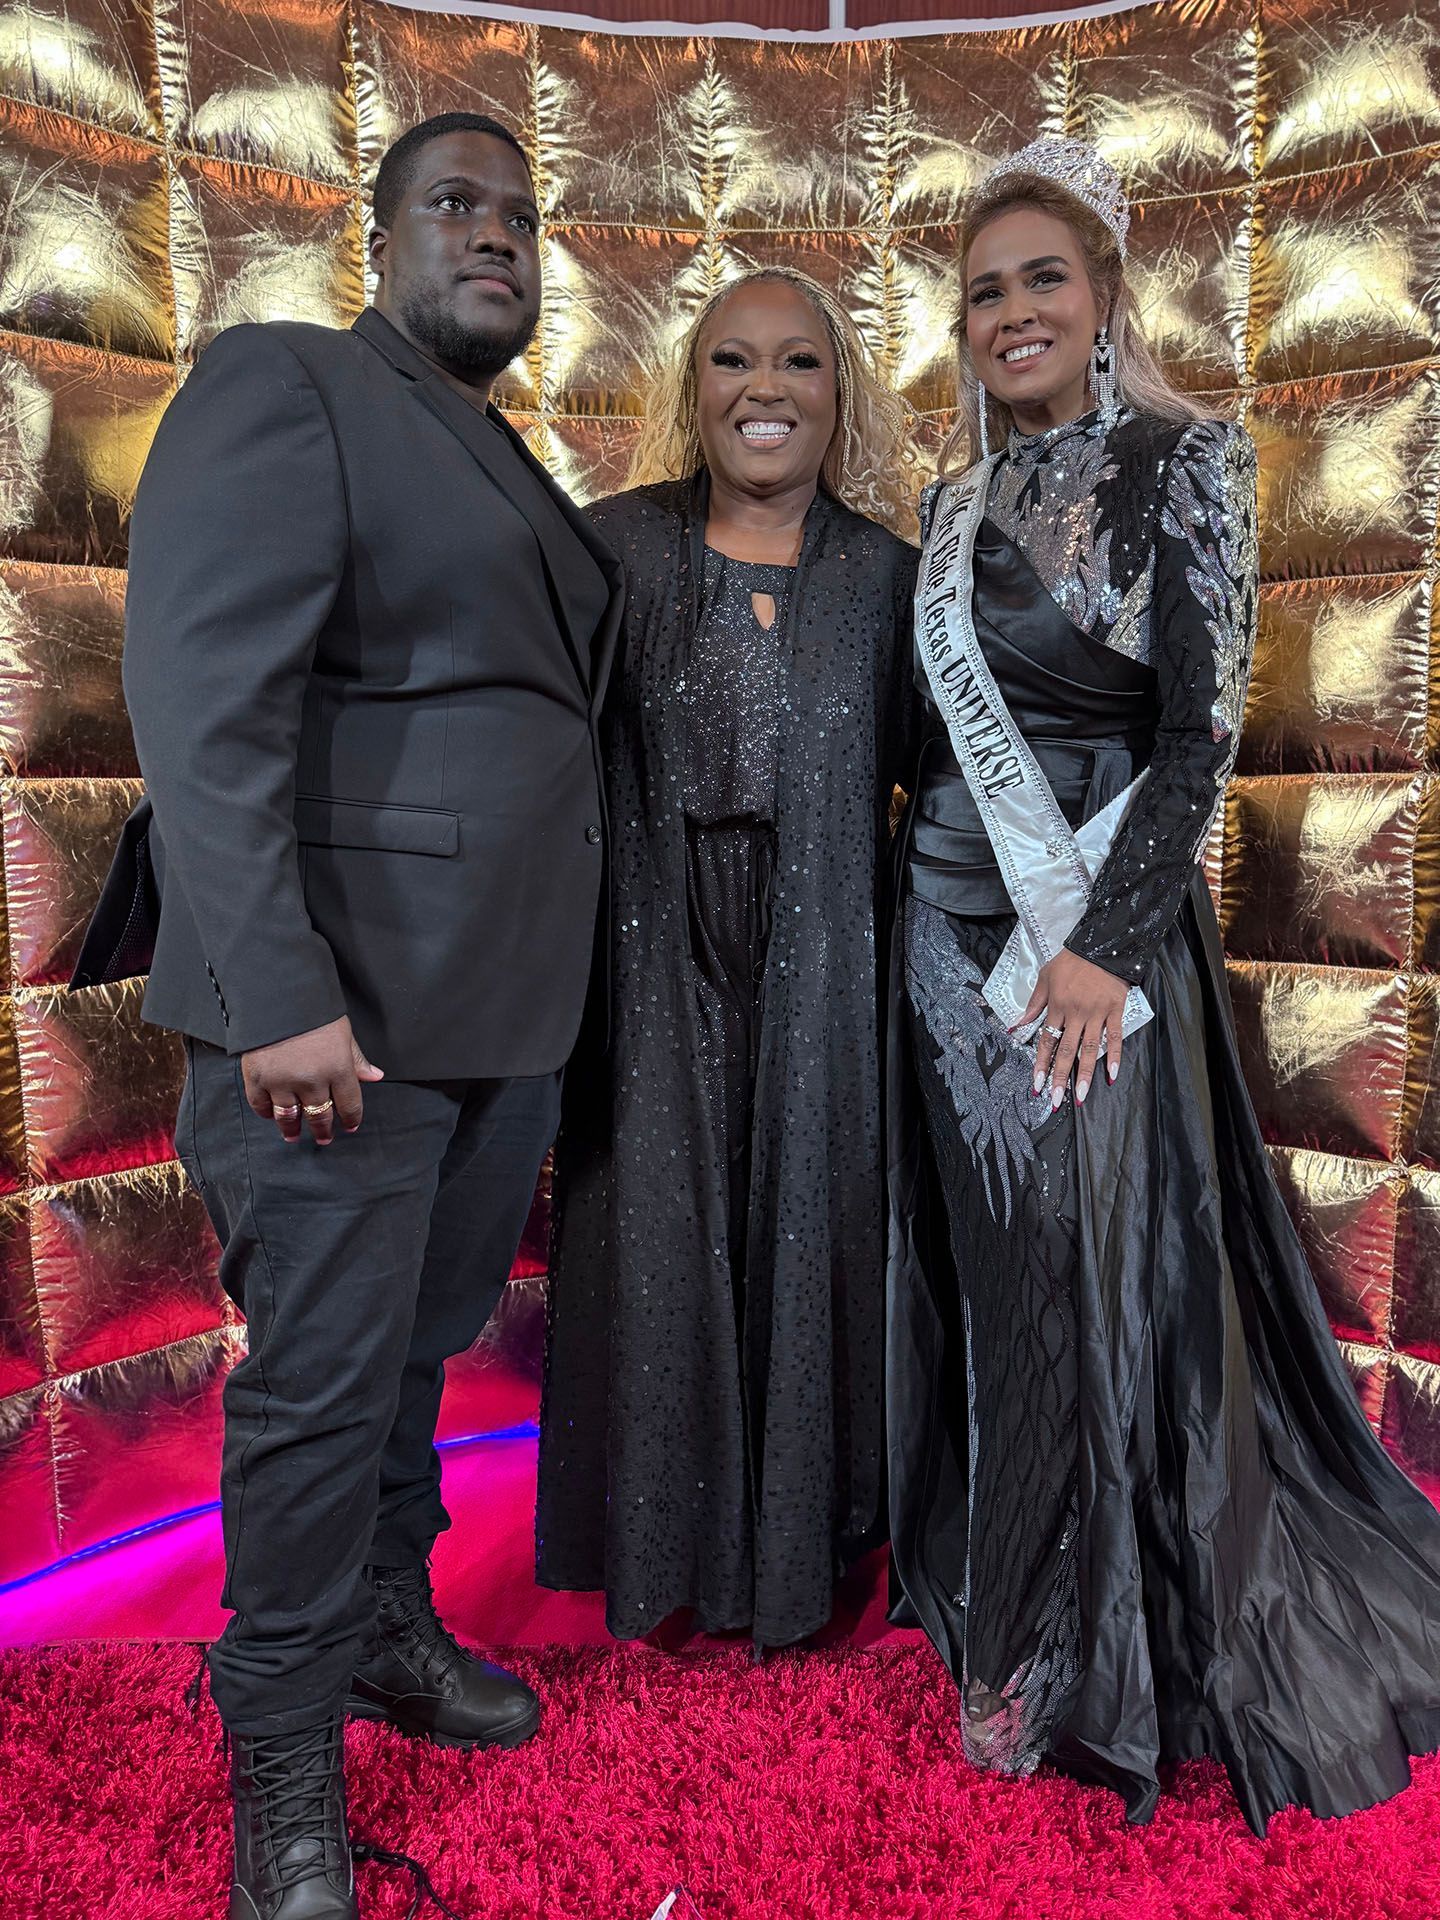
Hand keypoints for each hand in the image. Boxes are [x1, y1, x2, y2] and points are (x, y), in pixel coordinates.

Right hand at [241, 1015, 383, 1144]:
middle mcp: (311, 1080)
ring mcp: (282, 1082)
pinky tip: (271, 1115)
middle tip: (323, 1138)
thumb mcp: (343, 1032)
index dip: (351, 1118)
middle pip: (319, 1115)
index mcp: (338, 1068)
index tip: (350, 1126)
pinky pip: (261, 1105)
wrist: (276, 993)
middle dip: (323, 1130)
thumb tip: (376, 1077)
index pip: (349, 1105)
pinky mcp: (257, 1078)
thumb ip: (356, 1059)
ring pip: (289, 1117)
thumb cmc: (314, 1010)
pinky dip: (266, 1113)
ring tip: (293, 1136)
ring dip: (292, 1129)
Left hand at [1018, 949, 1127, 1108]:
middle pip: (1066, 1051)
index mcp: (1057, 1007)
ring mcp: (1097, 1014)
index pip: (1047, 1041)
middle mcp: (1076, 1014)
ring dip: (1085, 1074)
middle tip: (1057, 1099)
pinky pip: (1115, 1037)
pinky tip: (1111, 1076)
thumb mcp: (1045, 978)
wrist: (1100, 946)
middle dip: (1060, 1077)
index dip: (1042, 1064)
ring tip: (1082, 1096)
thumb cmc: (1070, 962)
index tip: (1038, 1084)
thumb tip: (1017, 1026)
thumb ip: (1033, 1005)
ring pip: (1090, 1049)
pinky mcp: (1115, 1011)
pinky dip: (1114, 1056)